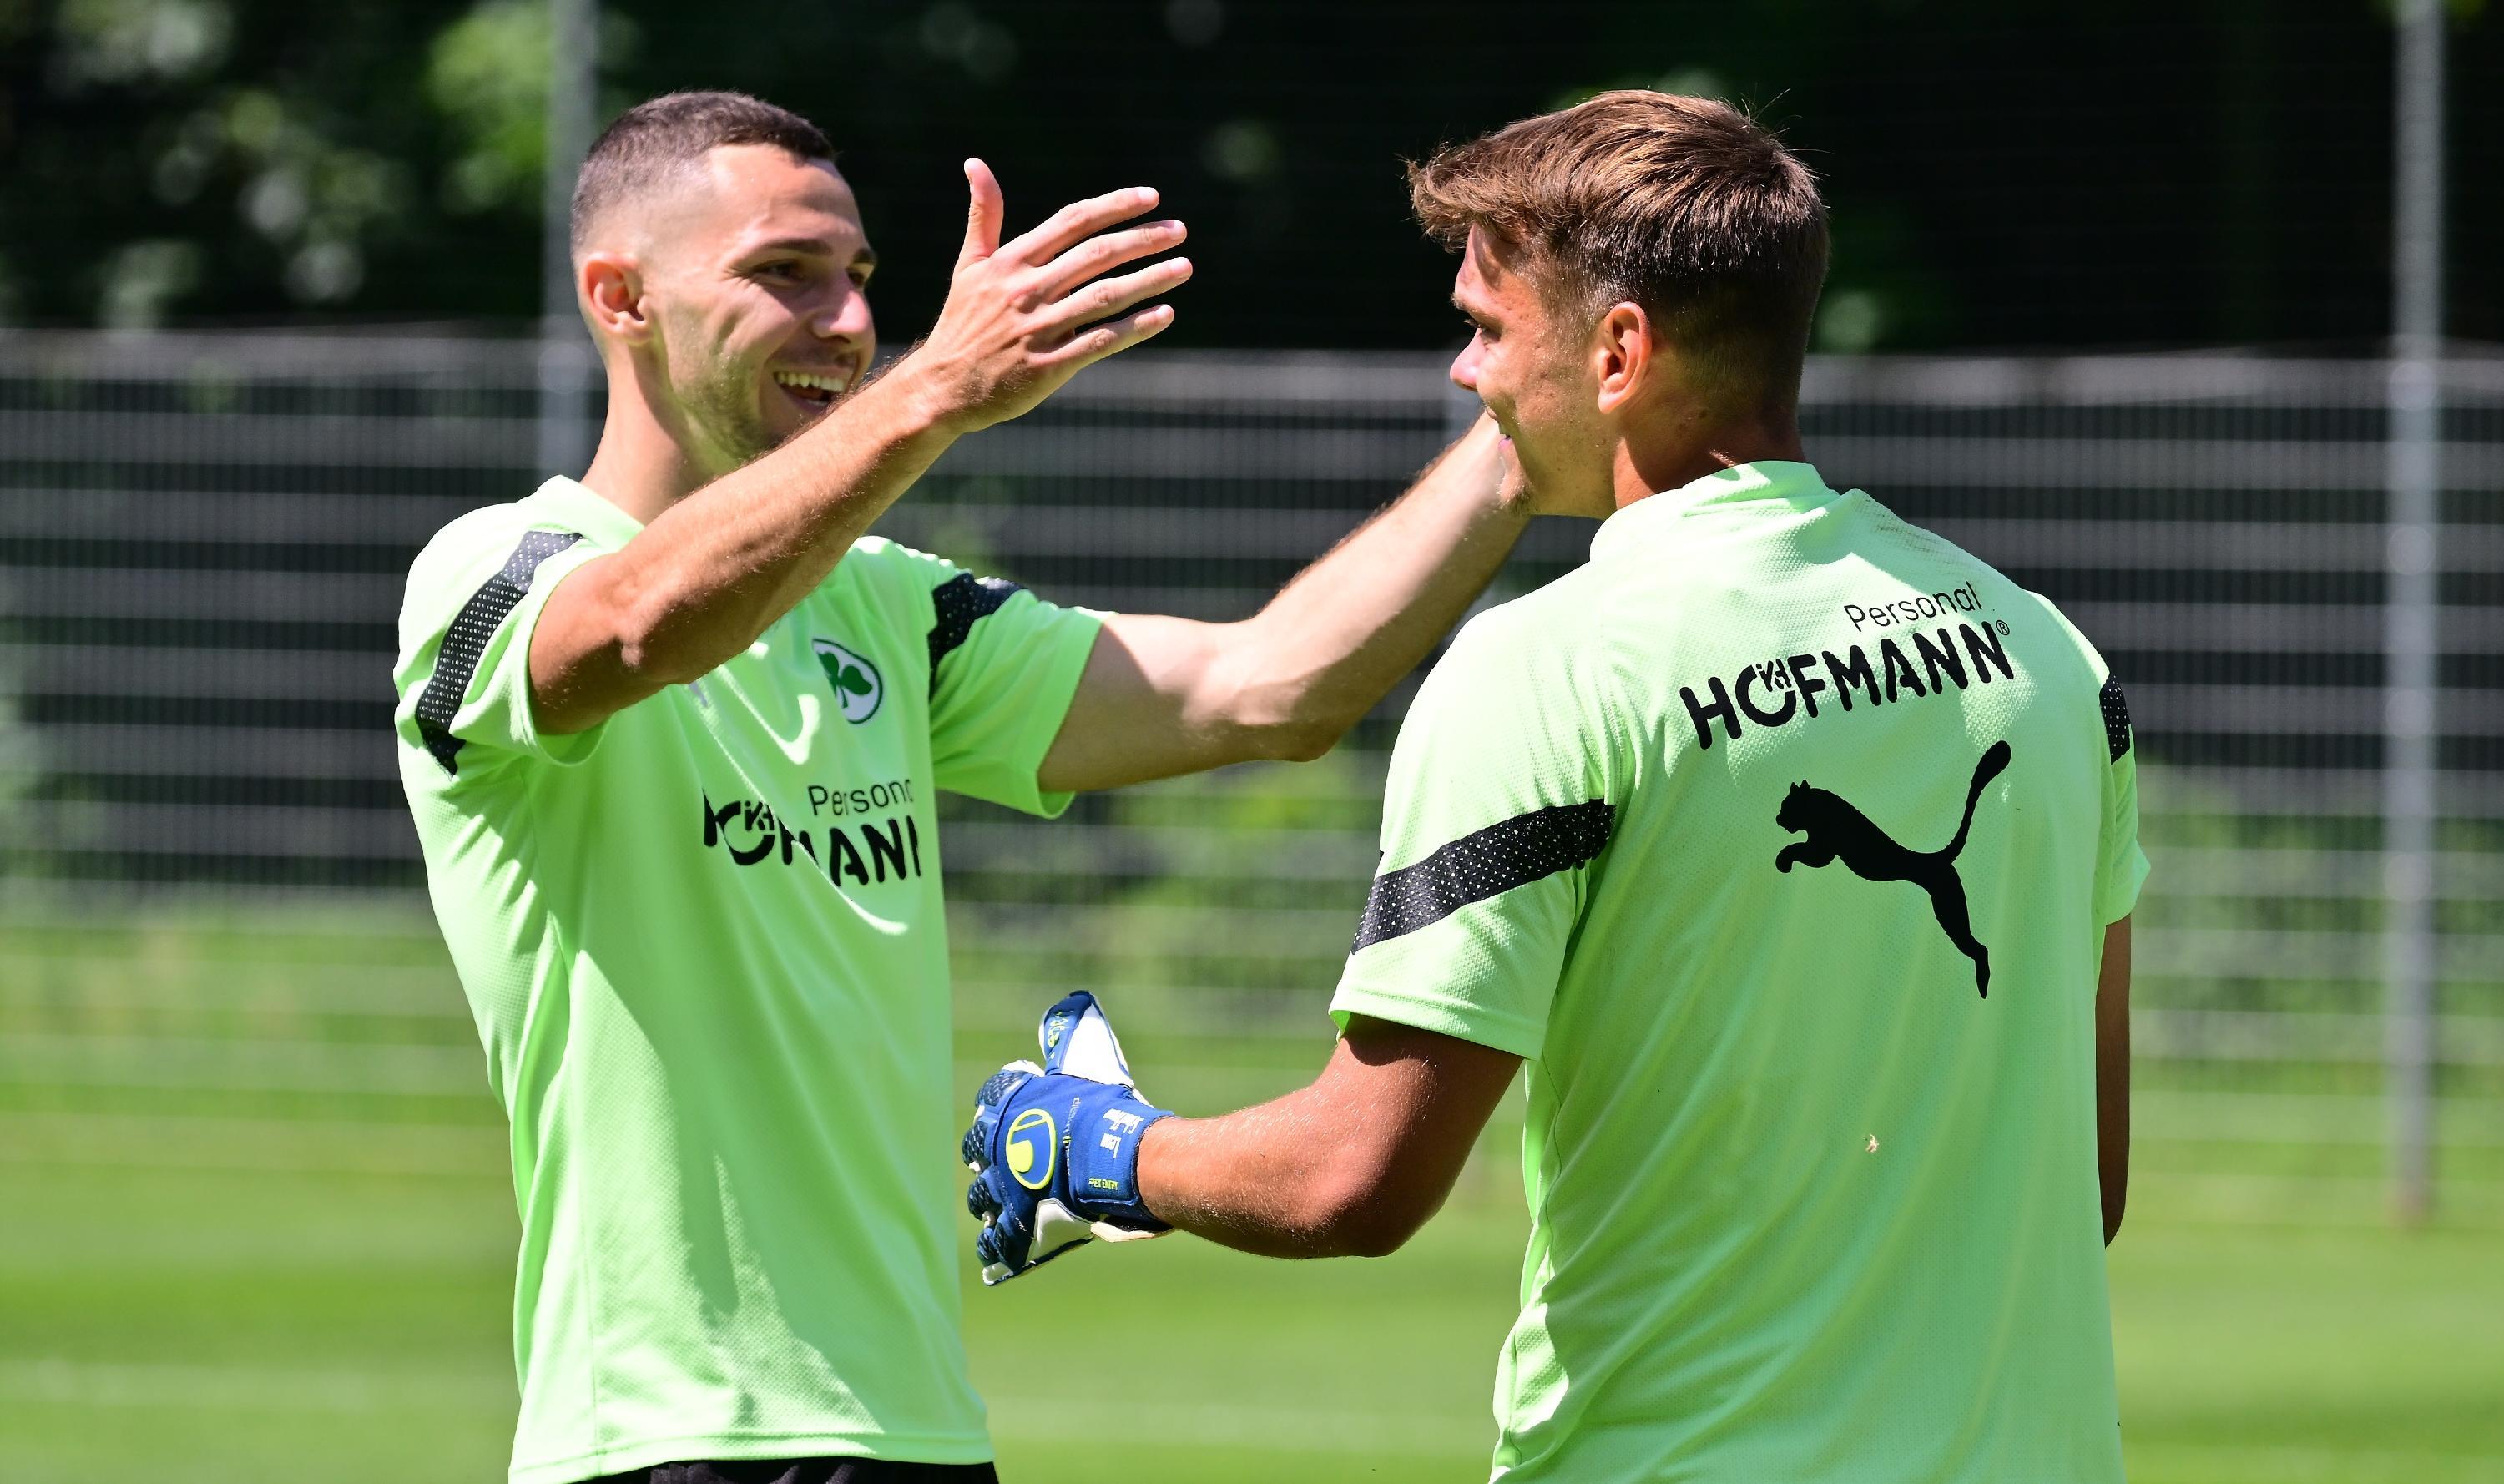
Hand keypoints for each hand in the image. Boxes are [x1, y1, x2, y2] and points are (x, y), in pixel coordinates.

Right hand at [899, 160, 1191, 436]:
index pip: (1072, 222)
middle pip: (1096, 255)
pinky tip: (1165, 314)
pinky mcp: (1048, 366)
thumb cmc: (963, 323)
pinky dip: (1135, 327)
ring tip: (1184, 266)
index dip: (1115, 206)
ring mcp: (1038, 329)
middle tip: (1179, 230)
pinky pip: (1101, 341)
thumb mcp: (969, 265)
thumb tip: (975, 162)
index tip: (1151, 198)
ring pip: (1105, 296)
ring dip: (1149, 279)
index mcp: (1011, 262)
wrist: (943, 388)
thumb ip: (984, 215)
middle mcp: (1026, 290)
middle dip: (1142, 239)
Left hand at [962, 992, 1173, 1284]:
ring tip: (1001, 1205)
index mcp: (1009, 1104)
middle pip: (976, 1150)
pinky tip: (995, 1251)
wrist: (1118, 1157)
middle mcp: (996, 1144)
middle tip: (1005, 1162)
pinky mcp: (1015, 1223)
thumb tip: (1071, 1003)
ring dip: (990, 1199)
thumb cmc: (1107, 1109)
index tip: (1009, 1119)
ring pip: (981, 1196)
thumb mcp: (1086, 1063)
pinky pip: (995, 1240)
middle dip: (989, 1156)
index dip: (1000, 1112)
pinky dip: (996, 1246)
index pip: (989, 1102)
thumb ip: (1069, 1038)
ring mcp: (1003, 1186)